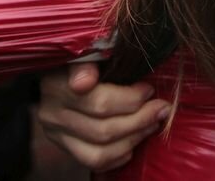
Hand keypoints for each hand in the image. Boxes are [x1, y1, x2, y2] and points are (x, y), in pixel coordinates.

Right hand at [37, 62, 170, 171]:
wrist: (55, 74)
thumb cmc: (78, 59)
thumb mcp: (83, 52)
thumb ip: (86, 63)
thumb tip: (86, 81)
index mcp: (57, 87)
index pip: (99, 102)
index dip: (130, 99)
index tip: (149, 89)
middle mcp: (53, 114)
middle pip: (103, 130)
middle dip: (140, 120)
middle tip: (161, 108)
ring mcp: (57, 135)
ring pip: (100, 152)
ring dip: (133, 139)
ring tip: (153, 124)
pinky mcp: (65, 148)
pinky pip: (95, 162)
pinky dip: (119, 156)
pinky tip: (134, 141)